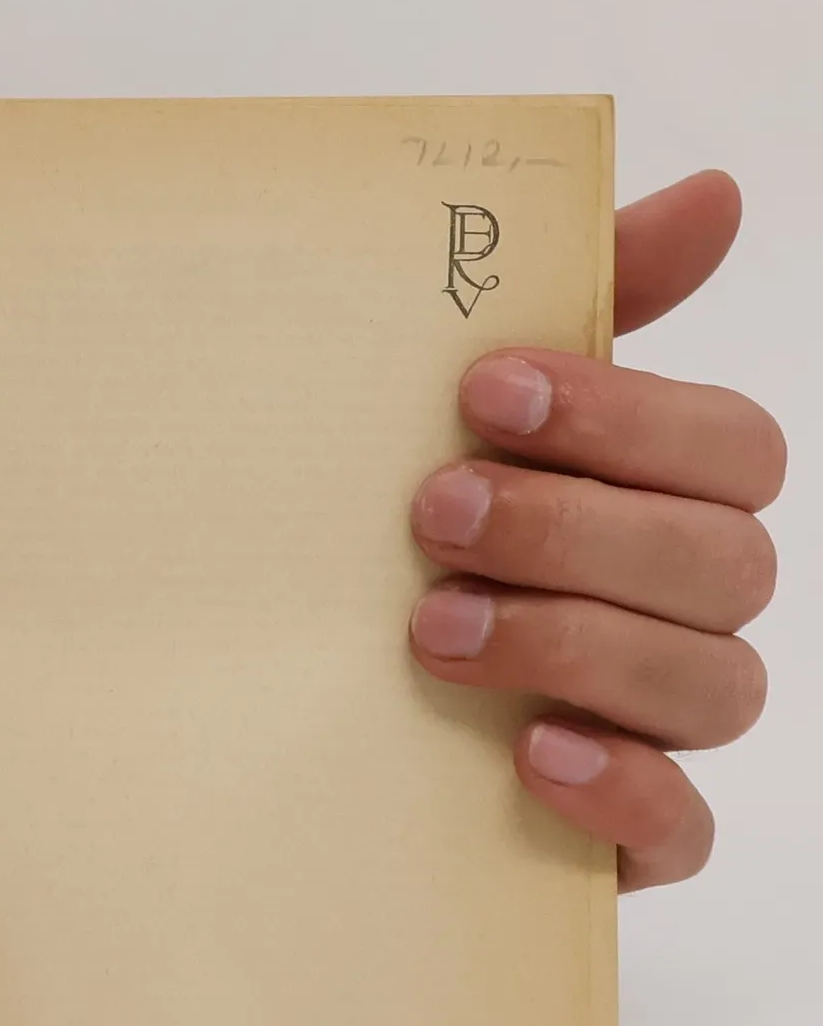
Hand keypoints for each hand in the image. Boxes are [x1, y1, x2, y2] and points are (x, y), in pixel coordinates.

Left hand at [409, 171, 782, 890]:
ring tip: (434, 631)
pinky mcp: (625, 832)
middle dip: (575, 528)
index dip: (623, 415)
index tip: (481, 390)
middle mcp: (685, 606)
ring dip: (576, 645)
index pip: (729, 447)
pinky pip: (681, 831)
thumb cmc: (412, 536)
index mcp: (666, 497)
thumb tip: (718, 193)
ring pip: (715, 686)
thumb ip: (589, 310)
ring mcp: (661, 723)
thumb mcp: (467, 421)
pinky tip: (533, 757)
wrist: (298, 696)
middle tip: (431, 513)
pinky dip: (623, 793)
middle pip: (724, 562)